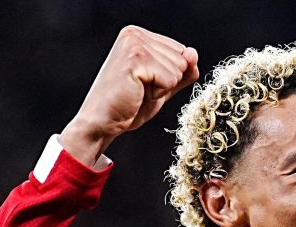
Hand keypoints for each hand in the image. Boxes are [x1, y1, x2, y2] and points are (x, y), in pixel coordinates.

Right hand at [61, 25, 199, 166]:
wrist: (102, 123)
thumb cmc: (128, 106)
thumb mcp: (163, 86)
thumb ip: (182, 71)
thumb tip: (193, 54)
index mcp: (139, 36)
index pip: (181, 51)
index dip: (170, 75)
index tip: (145, 83)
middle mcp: (134, 34)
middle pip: (182, 58)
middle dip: (167, 81)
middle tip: (140, 90)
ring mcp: (134, 44)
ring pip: (178, 68)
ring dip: (162, 88)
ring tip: (137, 91)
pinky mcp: (135, 59)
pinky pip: (170, 79)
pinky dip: (158, 93)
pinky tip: (137, 93)